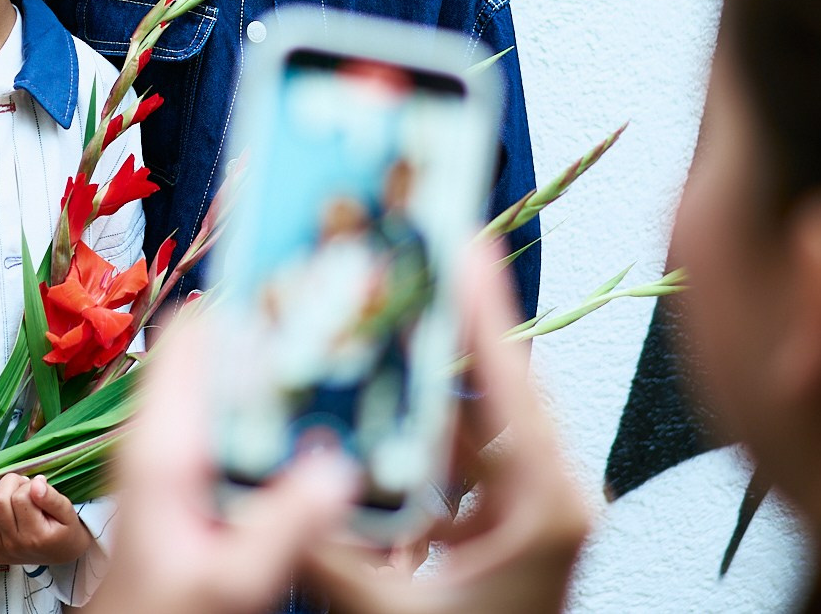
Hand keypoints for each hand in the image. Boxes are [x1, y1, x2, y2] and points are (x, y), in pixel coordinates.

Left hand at [0, 473, 91, 567]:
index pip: (21, 497)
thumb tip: (36, 483)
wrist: (63, 553)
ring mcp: (1, 551)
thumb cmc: (65, 530)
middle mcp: (15, 545)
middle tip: (19, 483)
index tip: (35, 485)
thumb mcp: (68, 513)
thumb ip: (52, 498)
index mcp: (36, 535)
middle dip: (7, 483)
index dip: (26, 483)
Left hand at [83, 310, 361, 613]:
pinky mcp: (192, 476)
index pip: (191, 335)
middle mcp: (163, 435)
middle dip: (278, 336)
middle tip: (343, 327)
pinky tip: (322, 434)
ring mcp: (176, 453)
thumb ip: (281, 527)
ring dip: (282, 376)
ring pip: (231, 386)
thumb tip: (338, 470)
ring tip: (345, 370)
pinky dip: (277, 416)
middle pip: (220, 352)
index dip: (244, 302)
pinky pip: (237, 423)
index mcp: (161, 444)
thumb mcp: (228, 581)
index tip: (304, 288)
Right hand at [298, 242, 592, 613]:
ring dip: (417, 384)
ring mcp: (535, 514)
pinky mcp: (509, 530)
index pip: (512, 386)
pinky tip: (368, 417)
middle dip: (433, 332)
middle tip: (394, 265)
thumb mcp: (388, 612)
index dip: (481, 309)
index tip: (458, 243)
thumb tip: (266, 482)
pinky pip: (462, 461)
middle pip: (491, 390)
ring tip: (368, 328)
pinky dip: (415, 438)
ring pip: (472, 423)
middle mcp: (554, 499)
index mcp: (547, 510)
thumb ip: (326, 545)